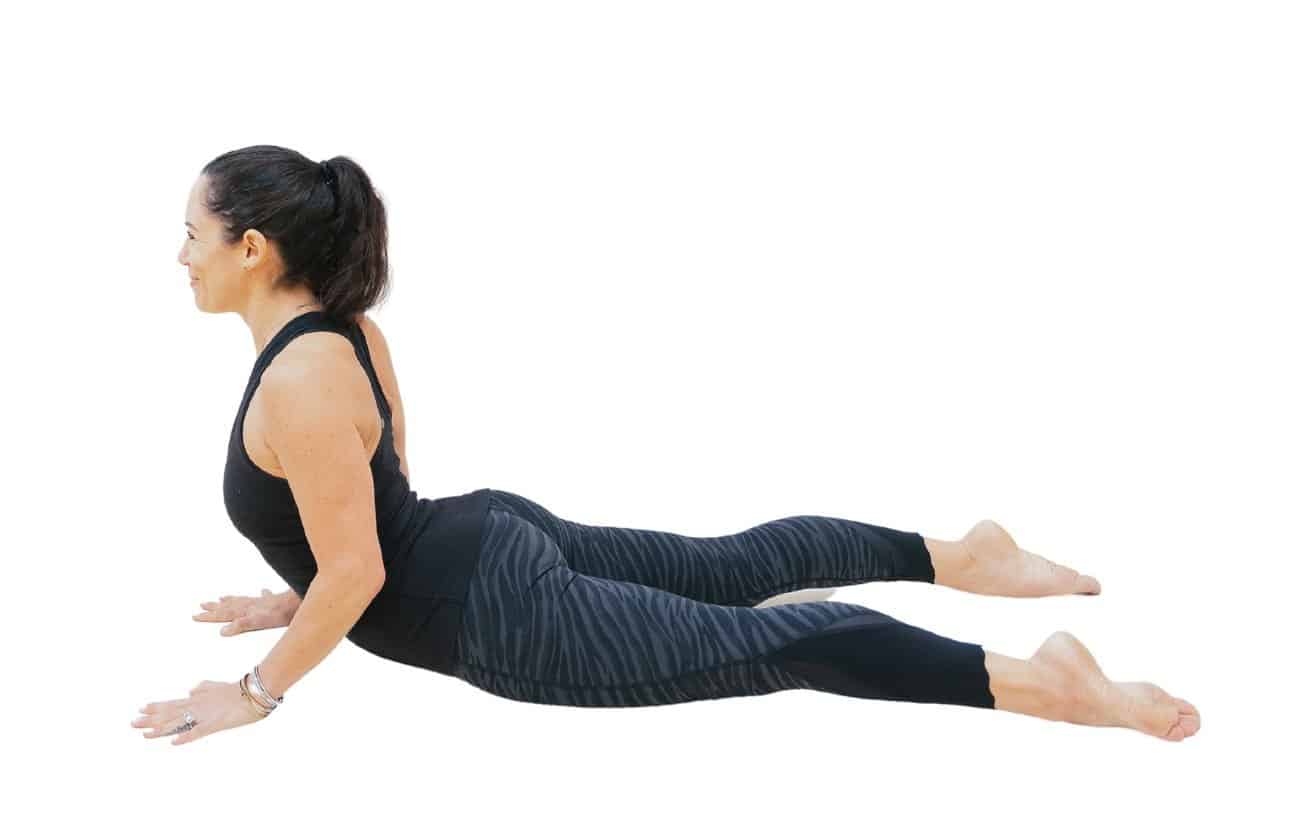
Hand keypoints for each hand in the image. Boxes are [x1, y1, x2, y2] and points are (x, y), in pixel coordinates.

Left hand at [130, 679, 265, 745]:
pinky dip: (186, 736)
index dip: (156, 707)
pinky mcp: (216, 724)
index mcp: (197, 699)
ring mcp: (205, 716)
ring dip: (161, 729)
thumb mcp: (218, 687)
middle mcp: (197, 707)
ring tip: (145, 734)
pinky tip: (175, 741)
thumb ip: (203, 688)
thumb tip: (190, 690)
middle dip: (150, 719)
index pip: (172, 703)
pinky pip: (198, 732)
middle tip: (132, 723)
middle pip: (170, 714)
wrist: (256, 692)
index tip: (141, 709)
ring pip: (179, 723)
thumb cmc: (239, 690)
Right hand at [193, 588, 295, 635]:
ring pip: (242, 600)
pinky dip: (260, 594)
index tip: (194, 616)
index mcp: (244, 611)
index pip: (223, 614)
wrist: (298, 601)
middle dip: (215, 607)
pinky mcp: (274, 601)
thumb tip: (222, 631)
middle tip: (201, 605)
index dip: (209, 617)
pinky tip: (263, 590)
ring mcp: (262, 602)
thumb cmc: (279, 614)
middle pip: (229, 606)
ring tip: (222, 598)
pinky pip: (262, 596)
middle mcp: (250, 605)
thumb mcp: (258, 622)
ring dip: (231, 600)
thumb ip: (240, 626)